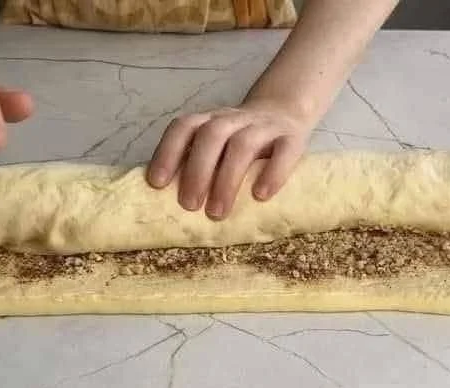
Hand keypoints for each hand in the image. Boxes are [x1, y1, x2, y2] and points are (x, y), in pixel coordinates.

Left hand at [147, 100, 309, 219]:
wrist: (285, 112)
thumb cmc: (239, 143)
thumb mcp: (216, 146)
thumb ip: (195, 163)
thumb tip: (164, 204)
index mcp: (209, 121)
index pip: (184, 127)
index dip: (168, 152)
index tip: (157, 184)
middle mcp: (233, 119)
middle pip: (211, 136)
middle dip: (197, 171)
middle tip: (189, 206)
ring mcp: (263, 126)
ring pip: (243, 145)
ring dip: (227, 180)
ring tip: (217, 213)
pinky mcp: (292, 137)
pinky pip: (284, 152)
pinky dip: (273, 173)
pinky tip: (261, 196)